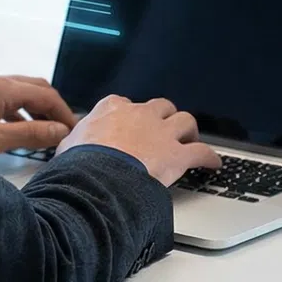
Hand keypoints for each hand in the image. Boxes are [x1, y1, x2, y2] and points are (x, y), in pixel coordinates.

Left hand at [0, 75, 78, 157]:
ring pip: (19, 93)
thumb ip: (30, 134)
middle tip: (65, 130)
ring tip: (47, 133)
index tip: (75, 131)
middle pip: (34, 88)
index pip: (45, 94)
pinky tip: (20, 131)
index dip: (63, 111)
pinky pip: (5, 100)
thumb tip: (62, 130)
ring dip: (36, 110)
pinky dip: (19, 113)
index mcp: (2, 87)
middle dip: (52, 107)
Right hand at [59, 95, 216, 185]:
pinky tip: (213, 163)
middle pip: (160, 107)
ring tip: (189, 140)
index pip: (124, 104)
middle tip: (164, 130)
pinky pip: (201, 151)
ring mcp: (161, 133)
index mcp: (112, 109)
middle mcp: (140, 114)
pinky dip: (209, 157)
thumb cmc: (79, 163)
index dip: (129, 115)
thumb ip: (74, 143)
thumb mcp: (67, 146)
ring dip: (188, 131)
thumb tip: (68, 151)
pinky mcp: (177, 154)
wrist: (97, 178)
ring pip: (185, 121)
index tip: (129, 124)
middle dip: (164, 117)